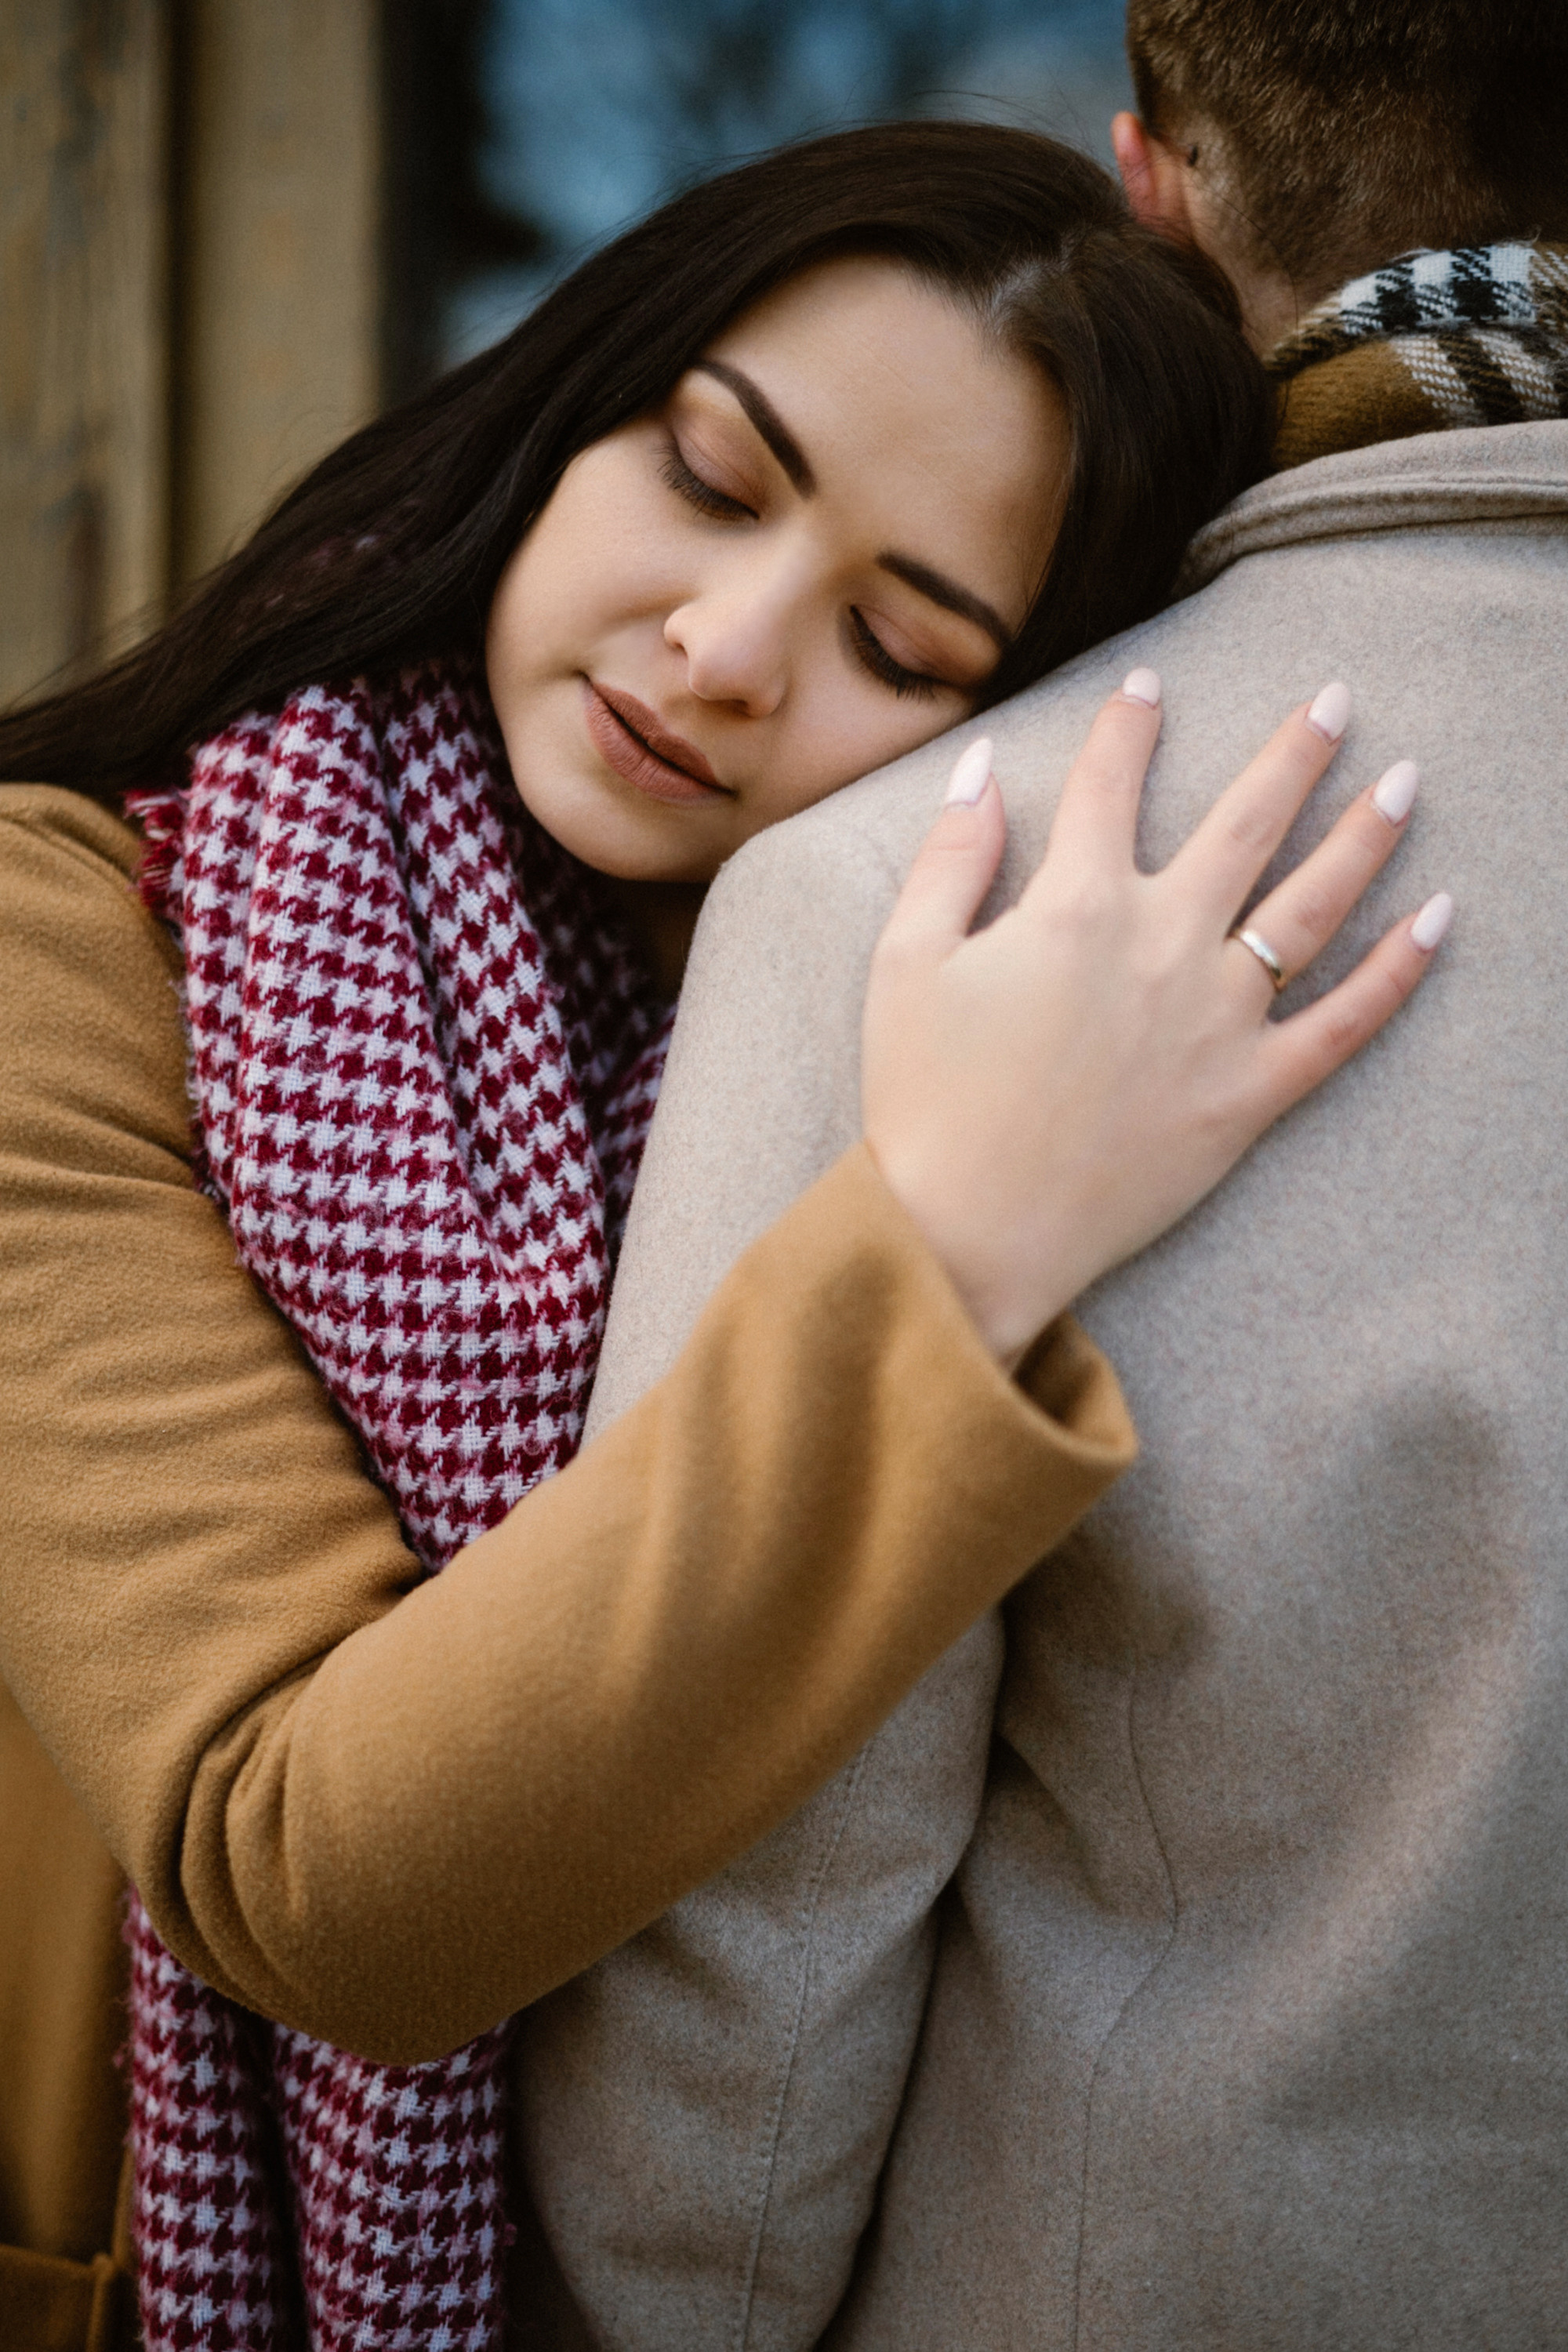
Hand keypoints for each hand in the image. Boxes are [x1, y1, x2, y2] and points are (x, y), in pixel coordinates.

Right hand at [862, 674, 1450, 1362]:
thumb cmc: (925, 1099)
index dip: (1129, 725)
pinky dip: (1397, 970)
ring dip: (1366, 834)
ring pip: (1312, 905)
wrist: (972, 1231)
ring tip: (1406, 782)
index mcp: (1076, 906)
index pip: (1112, 784)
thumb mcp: (906, 960)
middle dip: (1296, 751)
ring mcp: (1218, 1019)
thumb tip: (983, 766)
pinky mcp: (1249, 1092)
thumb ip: (952, 855)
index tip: (1148, 684)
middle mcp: (1163, 945)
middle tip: (1335, 699)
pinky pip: (1343, 1023)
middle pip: (1247, 822)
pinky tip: (1439, 918)